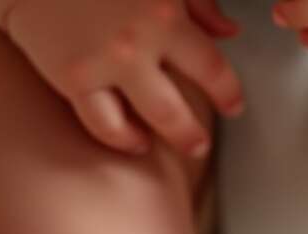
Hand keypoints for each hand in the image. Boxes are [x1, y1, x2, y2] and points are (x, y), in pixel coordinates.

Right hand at [0, 0, 244, 155]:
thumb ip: (198, 1)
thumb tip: (228, 31)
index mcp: (165, 11)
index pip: (212, 67)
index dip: (228, 93)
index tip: (233, 105)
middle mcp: (139, 40)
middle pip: (182, 104)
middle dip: (195, 133)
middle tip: (200, 145)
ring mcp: (105, 62)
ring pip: (152, 119)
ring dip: (169, 139)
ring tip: (174, 146)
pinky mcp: (74, 77)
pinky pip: (104, 124)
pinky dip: (123, 137)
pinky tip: (134, 139)